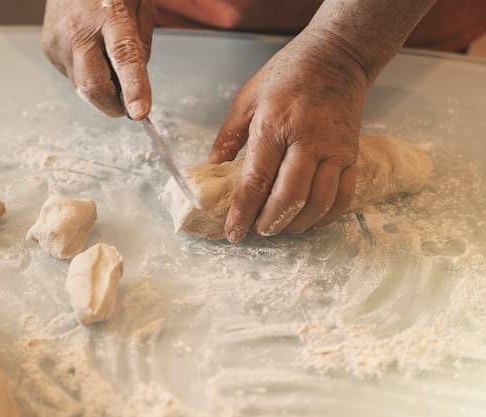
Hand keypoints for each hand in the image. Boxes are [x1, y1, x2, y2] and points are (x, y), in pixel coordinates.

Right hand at [40, 0, 154, 118]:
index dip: (133, 87)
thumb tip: (134, 86)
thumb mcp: (140, 7)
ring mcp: (59, 39)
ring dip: (100, 87)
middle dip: (112, 106)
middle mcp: (79, 28)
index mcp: (110, 13)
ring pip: (82, 86)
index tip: (138, 112)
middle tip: (127, 107)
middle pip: (93, 85)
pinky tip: (90, 52)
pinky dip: (86, 75)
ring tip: (106, 58)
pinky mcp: (48, 48)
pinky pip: (72, 76)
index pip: (124, 56)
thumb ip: (141, 46)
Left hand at [208, 31, 370, 242]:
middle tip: (256, 231)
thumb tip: (210, 172)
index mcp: (274, 126)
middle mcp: (307, 141)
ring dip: (296, 225)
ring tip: (279, 227)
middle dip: (270, 223)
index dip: (242, 213)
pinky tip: (308, 220)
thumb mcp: (246, 100)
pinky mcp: (353, 155)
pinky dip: (325, 217)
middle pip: (289, 198)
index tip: (233, 232)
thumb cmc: (286, 75)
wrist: (337, 57)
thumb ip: (227, 139)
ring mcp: (334, 150)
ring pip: (319, 203)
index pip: (256, 181)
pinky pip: (343, 197)